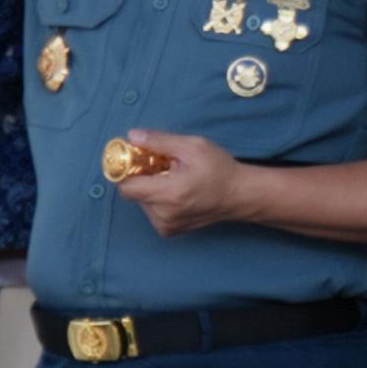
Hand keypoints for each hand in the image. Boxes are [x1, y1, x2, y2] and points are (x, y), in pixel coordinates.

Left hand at [110, 130, 252, 235]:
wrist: (240, 195)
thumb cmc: (219, 169)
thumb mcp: (192, 146)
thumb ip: (159, 141)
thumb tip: (132, 136)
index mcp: (168, 194)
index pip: (126, 187)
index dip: (127, 171)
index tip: (137, 159)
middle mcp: (163, 215)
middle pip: (134, 193)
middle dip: (143, 177)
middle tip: (164, 165)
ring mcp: (166, 226)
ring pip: (143, 202)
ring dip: (151, 188)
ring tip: (174, 178)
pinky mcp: (169, 231)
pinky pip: (152, 211)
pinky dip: (159, 200)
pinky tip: (178, 192)